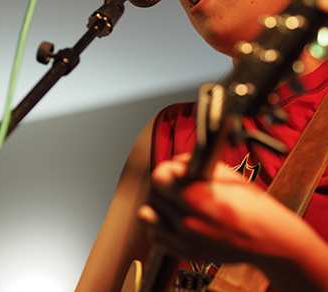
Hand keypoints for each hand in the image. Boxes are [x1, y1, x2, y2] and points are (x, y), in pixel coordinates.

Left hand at [137, 153, 302, 266]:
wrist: (268, 239)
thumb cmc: (252, 206)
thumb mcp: (227, 175)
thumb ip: (197, 166)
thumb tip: (175, 162)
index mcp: (197, 197)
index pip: (158, 177)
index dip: (166, 170)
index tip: (173, 170)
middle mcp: (187, 221)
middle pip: (153, 195)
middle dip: (163, 186)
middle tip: (176, 184)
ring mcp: (185, 241)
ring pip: (147, 216)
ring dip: (157, 206)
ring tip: (173, 202)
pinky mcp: (186, 254)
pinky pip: (155, 236)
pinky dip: (160, 226)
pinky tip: (175, 219)